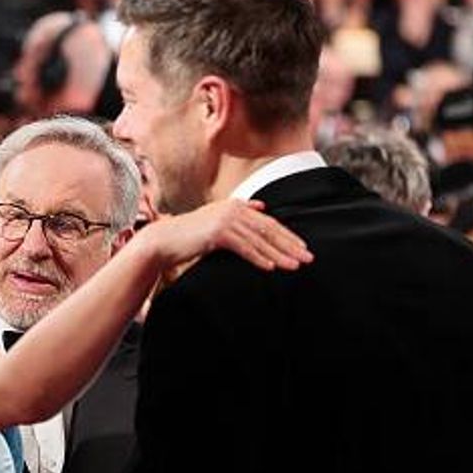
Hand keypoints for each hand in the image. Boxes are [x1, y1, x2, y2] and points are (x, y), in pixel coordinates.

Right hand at [142, 199, 312, 271]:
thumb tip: (261, 207)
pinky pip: (243, 248)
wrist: (165, 240)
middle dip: (290, 245)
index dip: (288, 235)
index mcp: (237, 205)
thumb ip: (240, 212)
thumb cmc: (192, 235)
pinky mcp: (217, 234)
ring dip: (279, 255)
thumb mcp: (218, 219)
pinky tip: (270, 267)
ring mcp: (225, 220)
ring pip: (259, 240)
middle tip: (307, 258)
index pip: (269, 222)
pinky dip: (258, 257)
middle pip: (269, 230)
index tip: (303, 248)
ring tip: (294, 266)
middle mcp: (234, 210)